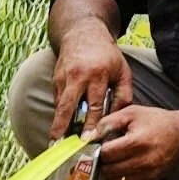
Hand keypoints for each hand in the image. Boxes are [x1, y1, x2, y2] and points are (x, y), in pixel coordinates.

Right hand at [50, 21, 133, 140]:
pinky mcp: (55, 79)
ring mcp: (64, 78)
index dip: (90, 124)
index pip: (94, 105)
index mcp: (98, 75)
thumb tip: (117, 118)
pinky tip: (59, 129)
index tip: (87, 140)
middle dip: (62, 127)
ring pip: (59, 106)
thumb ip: (123, 94)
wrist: (83, 34)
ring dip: (57, 125)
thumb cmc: (107, 56)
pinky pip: (57, 101)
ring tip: (55, 144)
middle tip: (58, 146)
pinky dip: (58, 115)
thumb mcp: (122, 71)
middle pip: (68, 106)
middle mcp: (78, 76)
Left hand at [87, 104, 178, 179]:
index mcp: (137, 142)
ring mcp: (147, 173)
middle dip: (102, 162)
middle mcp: (143, 161)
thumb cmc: (156, 121)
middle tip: (103, 153)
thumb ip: (108, 122)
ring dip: (108, 172)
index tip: (98, 146)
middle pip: (108, 170)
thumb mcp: (131, 113)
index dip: (98, 150)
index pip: (106, 154)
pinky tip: (121, 167)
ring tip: (112, 160)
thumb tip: (90, 137)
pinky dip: (118, 178)